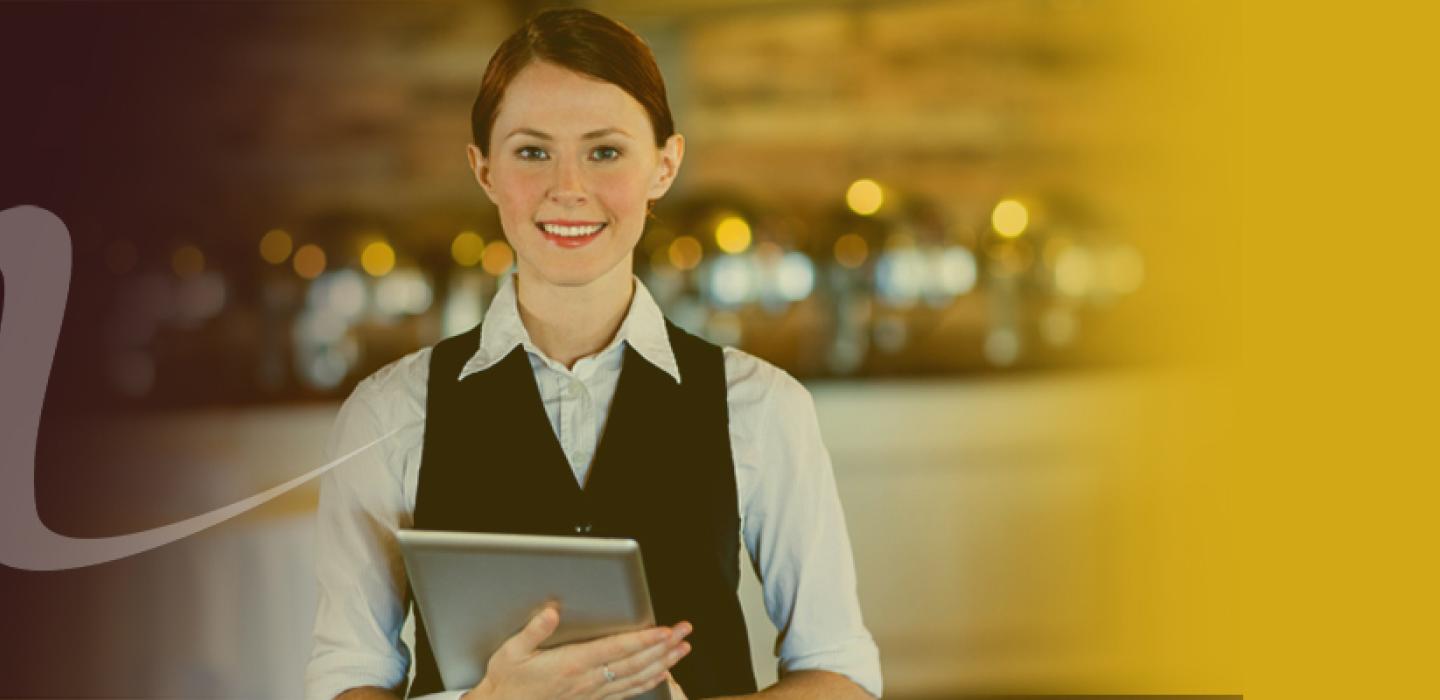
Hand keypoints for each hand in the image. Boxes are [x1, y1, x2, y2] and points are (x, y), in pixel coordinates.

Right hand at [466, 605, 692, 699]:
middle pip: (636, 662)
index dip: (645, 638)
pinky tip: (662, 674)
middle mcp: (587, 680)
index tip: (665, 630)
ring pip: (637, 678)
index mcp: (571, 664)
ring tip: (683, 650)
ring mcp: (592, 693)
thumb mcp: (511, 652)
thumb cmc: (507, 682)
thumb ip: (534, 631)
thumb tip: (552, 612)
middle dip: (664, 646)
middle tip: (685, 632)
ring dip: (664, 663)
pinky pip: (628, 692)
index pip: (617, 649)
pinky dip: (649, 682)